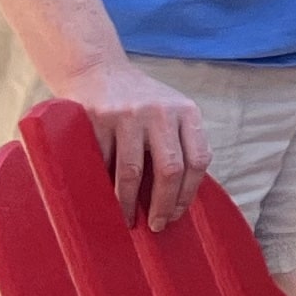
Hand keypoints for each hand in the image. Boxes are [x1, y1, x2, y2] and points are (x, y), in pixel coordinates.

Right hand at [59, 54, 214, 230]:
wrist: (97, 70)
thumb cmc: (138, 101)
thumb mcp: (169, 111)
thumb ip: (179, 141)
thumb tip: (180, 196)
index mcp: (186, 111)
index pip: (199, 159)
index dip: (189, 192)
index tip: (177, 214)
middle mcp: (161, 111)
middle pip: (170, 169)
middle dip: (163, 204)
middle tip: (156, 225)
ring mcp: (129, 114)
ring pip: (132, 171)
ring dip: (128, 203)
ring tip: (127, 220)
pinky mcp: (99, 119)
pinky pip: (103, 162)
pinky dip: (103, 186)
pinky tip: (103, 200)